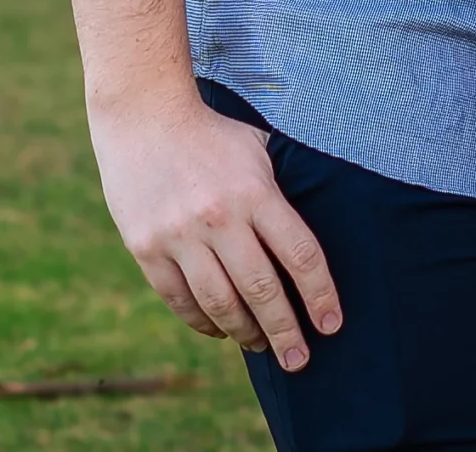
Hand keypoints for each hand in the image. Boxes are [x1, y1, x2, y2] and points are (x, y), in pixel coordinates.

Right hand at [88, 92, 341, 370]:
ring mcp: (179, 235)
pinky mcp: (146, 247)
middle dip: (284, 331)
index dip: (320, 294)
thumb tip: (310, 238)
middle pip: (261, 290)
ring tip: (260, 346)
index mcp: (256, 193)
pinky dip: (202, 321)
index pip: (300, 254)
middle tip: (299, 361)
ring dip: (244, 333)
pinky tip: (220, 330)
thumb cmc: (214, 135)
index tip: (331, 325)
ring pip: (219, 303)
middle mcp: (220, 218)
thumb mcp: (260, 149)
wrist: (144, 115)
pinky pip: (179, 299)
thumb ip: (283, 191)